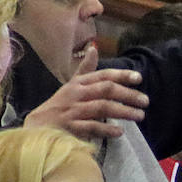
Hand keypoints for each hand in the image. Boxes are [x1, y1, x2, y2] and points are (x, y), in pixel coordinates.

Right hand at [22, 46, 148, 140]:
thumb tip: (94, 49)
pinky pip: (91, 126)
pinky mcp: (70, 127)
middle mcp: (75, 94)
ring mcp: (72, 111)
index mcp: (78, 84)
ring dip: (123, 111)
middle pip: (106, 90)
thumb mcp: (71, 86)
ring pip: (102, 107)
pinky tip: (119, 132)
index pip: (102, 75)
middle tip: (146, 101)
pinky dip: (107, 129)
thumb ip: (85, 70)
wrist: (35, 129)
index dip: (121, 75)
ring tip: (140, 116)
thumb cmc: (59, 106)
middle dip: (128, 94)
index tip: (139, 78)